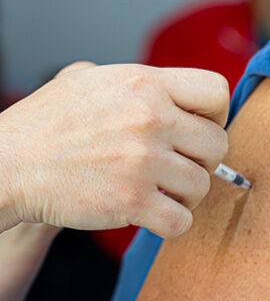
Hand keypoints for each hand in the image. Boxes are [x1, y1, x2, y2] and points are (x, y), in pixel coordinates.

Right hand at [0, 62, 228, 237]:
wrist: (9, 162)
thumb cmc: (48, 122)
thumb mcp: (89, 79)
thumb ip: (132, 80)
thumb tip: (161, 88)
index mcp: (145, 83)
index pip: (216, 91)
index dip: (216, 113)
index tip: (201, 127)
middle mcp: (150, 118)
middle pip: (218, 143)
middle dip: (204, 159)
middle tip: (180, 164)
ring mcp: (143, 161)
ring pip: (203, 185)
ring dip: (187, 192)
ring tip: (164, 190)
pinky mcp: (131, 201)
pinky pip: (181, 220)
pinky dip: (174, 221)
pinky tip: (155, 212)